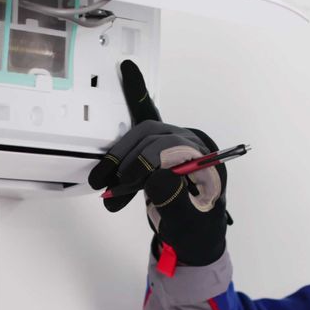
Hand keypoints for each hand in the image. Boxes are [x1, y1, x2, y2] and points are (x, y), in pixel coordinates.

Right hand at [87, 61, 231, 267]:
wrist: (195, 239)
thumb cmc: (196, 232)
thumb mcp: (189, 225)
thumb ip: (176, 203)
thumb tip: (157, 177)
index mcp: (206, 162)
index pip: (173, 150)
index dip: (145, 164)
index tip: (125, 183)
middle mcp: (193, 147)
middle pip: (154, 139)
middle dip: (126, 161)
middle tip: (107, 186)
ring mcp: (177, 144)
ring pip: (143, 134)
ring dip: (119, 156)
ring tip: (103, 183)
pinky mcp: (161, 147)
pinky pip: (148, 114)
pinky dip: (137, 94)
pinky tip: (127, 69)